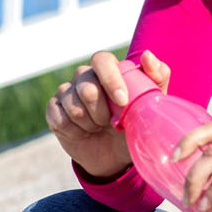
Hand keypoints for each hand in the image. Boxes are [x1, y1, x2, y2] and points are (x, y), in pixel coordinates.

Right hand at [47, 50, 172, 180]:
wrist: (116, 155)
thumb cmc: (135, 123)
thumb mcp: (152, 103)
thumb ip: (158, 76)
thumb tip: (147, 56)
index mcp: (107, 70)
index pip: (102, 60)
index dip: (110, 79)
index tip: (122, 101)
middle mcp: (84, 77)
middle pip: (86, 86)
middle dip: (102, 111)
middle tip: (111, 123)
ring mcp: (66, 93)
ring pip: (73, 105)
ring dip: (90, 124)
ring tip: (99, 128)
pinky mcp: (54, 111)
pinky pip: (59, 118)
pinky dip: (75, 131)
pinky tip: (83, 133)